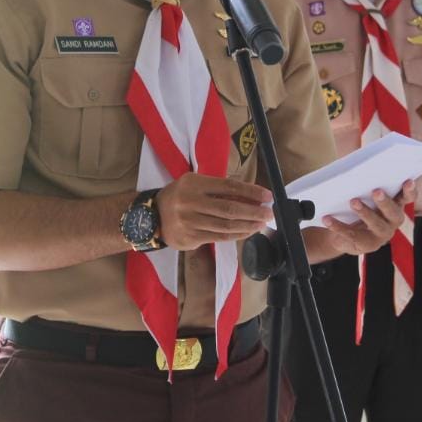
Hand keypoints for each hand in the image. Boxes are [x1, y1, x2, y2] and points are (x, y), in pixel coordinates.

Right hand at [155, 173, 273, 250]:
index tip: (267, 196)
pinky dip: (236, 235)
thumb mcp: (195, 184)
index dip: (250, 192)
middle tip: (269, 213)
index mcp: (193, 183)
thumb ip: (219, 189)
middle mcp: (189, 202)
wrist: (152, 216)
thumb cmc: (180, 196)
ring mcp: (189, 222)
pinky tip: (247, 231)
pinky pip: (219, 237)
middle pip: (229, 208)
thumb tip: (251, 196)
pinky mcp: (190, 238)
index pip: (228, 187)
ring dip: (248, 225)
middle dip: (253, 211)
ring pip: (225, 225)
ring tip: (261, 223)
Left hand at [320, 180, 415, 256]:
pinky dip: (338, 226)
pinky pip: (352, 235)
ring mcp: (381, 234)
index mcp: (395, 205)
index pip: (407, 198)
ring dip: (365, 212)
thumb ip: (365, 180)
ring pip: (376, 224)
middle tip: (376, 191)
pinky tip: (327, 219)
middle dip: (385, 202)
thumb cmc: (358, 207)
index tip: (408, 181)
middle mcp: (392, 221)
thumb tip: (354, 162)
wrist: (344, 235)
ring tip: (353, 201)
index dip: (410, 191)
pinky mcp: (365, 244)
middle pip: (394, 212)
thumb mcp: (363, 194)